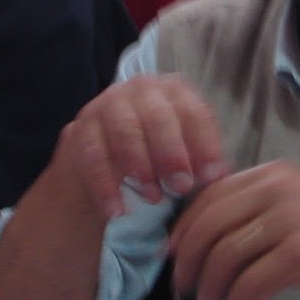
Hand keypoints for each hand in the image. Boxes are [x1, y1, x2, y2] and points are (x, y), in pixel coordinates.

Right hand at [51, 75, 228, 219]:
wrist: (104, 161)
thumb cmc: (157, 155)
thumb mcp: (183, 155)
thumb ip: (201, 163)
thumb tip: (220, 177)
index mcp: (173, 91)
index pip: (193, 111)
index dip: (205, 144)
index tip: (212, 177)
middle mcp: (139, 90)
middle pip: (157, 116)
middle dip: (171, 153)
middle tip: (182, 187)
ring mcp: (105, 106)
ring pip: (123, 130)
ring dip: (141, 166)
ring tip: (153, 198)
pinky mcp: (79, 130)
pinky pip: (93, 156)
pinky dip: (106, 186)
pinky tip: (118, 210)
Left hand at [168, 161, 299, 299]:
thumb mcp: (294, 199)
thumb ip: (253, 206)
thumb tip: (197, 231)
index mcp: (270, 175)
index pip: (210, 196)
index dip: (184, 228)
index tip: (171, 253)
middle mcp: (277, 191)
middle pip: (211, 226)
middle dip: (189, 260)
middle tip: (182, 286)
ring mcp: (290, 222)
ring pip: (226, 257)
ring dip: (209, 287)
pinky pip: (252, 284)